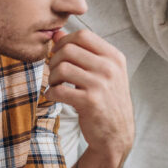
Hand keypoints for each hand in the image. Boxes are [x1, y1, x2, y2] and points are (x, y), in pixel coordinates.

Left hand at [46, 30, 133, 167]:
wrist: (116, 135)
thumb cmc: (107, 101)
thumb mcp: (102, 73)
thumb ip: (82, 52)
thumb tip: (58, 33)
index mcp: (114, 57)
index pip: (83, 35)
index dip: (64, 42)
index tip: (60, 55)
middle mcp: (110, 68)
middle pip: (69, 49)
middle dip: (55, 60)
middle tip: (55, 73)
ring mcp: (101, 85)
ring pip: (62, 67)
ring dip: (51, 77)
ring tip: (55, 85)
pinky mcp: (90, 102)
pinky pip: (59, 89)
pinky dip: (51, 93)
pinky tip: (54, 97)